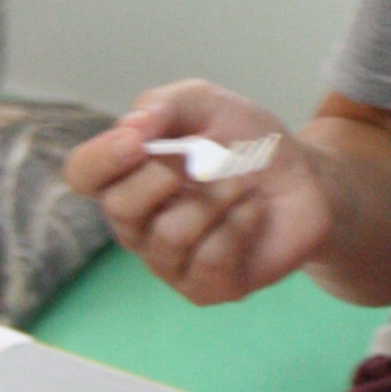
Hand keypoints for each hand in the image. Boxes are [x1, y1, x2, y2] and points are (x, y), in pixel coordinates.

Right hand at [65, 81, 333, 305]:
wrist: (308, 180)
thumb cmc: (247, 143)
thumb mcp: (207, 103)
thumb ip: (162, 105)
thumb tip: (131, 128)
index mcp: (127, 177)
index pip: (82, 174)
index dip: (102, 157)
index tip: (138, 139)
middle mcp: (138, 224)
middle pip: (119, 208)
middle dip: (171, 174)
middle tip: (212, 158)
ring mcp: (169, 262)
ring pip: (168, 236)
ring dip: (216, 198)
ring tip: (243, 183)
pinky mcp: (206, 288)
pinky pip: (208, 261)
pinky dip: (239, 225)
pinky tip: (253, 213)